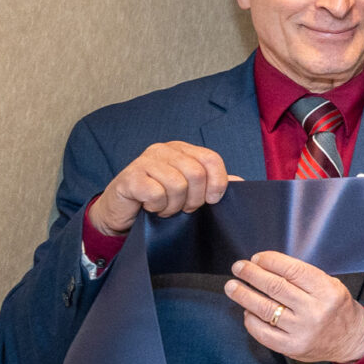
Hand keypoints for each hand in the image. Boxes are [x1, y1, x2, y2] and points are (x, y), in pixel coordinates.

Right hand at [91, 141, 230, 236]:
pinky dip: (157, 207)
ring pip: (177, 185)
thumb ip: (213, 184)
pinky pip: (156, 194)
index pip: (211, 159)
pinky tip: (150, 207)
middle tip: (184, 208)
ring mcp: (144, 161)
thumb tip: (240, 182)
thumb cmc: (160, 201)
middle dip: (195, 199)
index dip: (217, 183)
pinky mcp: (130, 177)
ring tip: (165, 208)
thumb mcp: (191, 191)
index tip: (211, 200)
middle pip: (196, 173)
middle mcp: (163, 150)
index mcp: (182, 150)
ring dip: (174, 206)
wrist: (123, 213)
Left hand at [225, 250, 363, 363]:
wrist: (351, 340)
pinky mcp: (291, 347)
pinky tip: (247, 311)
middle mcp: (315, 311)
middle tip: (239, 268)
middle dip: (251, 274)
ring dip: (243, 295)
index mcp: (327, 291)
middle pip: (274, 287)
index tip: (256, 258)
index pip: (292, 270)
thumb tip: (267, 266)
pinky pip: (263, 332)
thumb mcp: (331, 285)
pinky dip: (251, 319)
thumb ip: (304, 277)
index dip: (269, 261)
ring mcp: (302, 331)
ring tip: (233, 286)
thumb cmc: (337, 309)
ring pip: (264, 309)